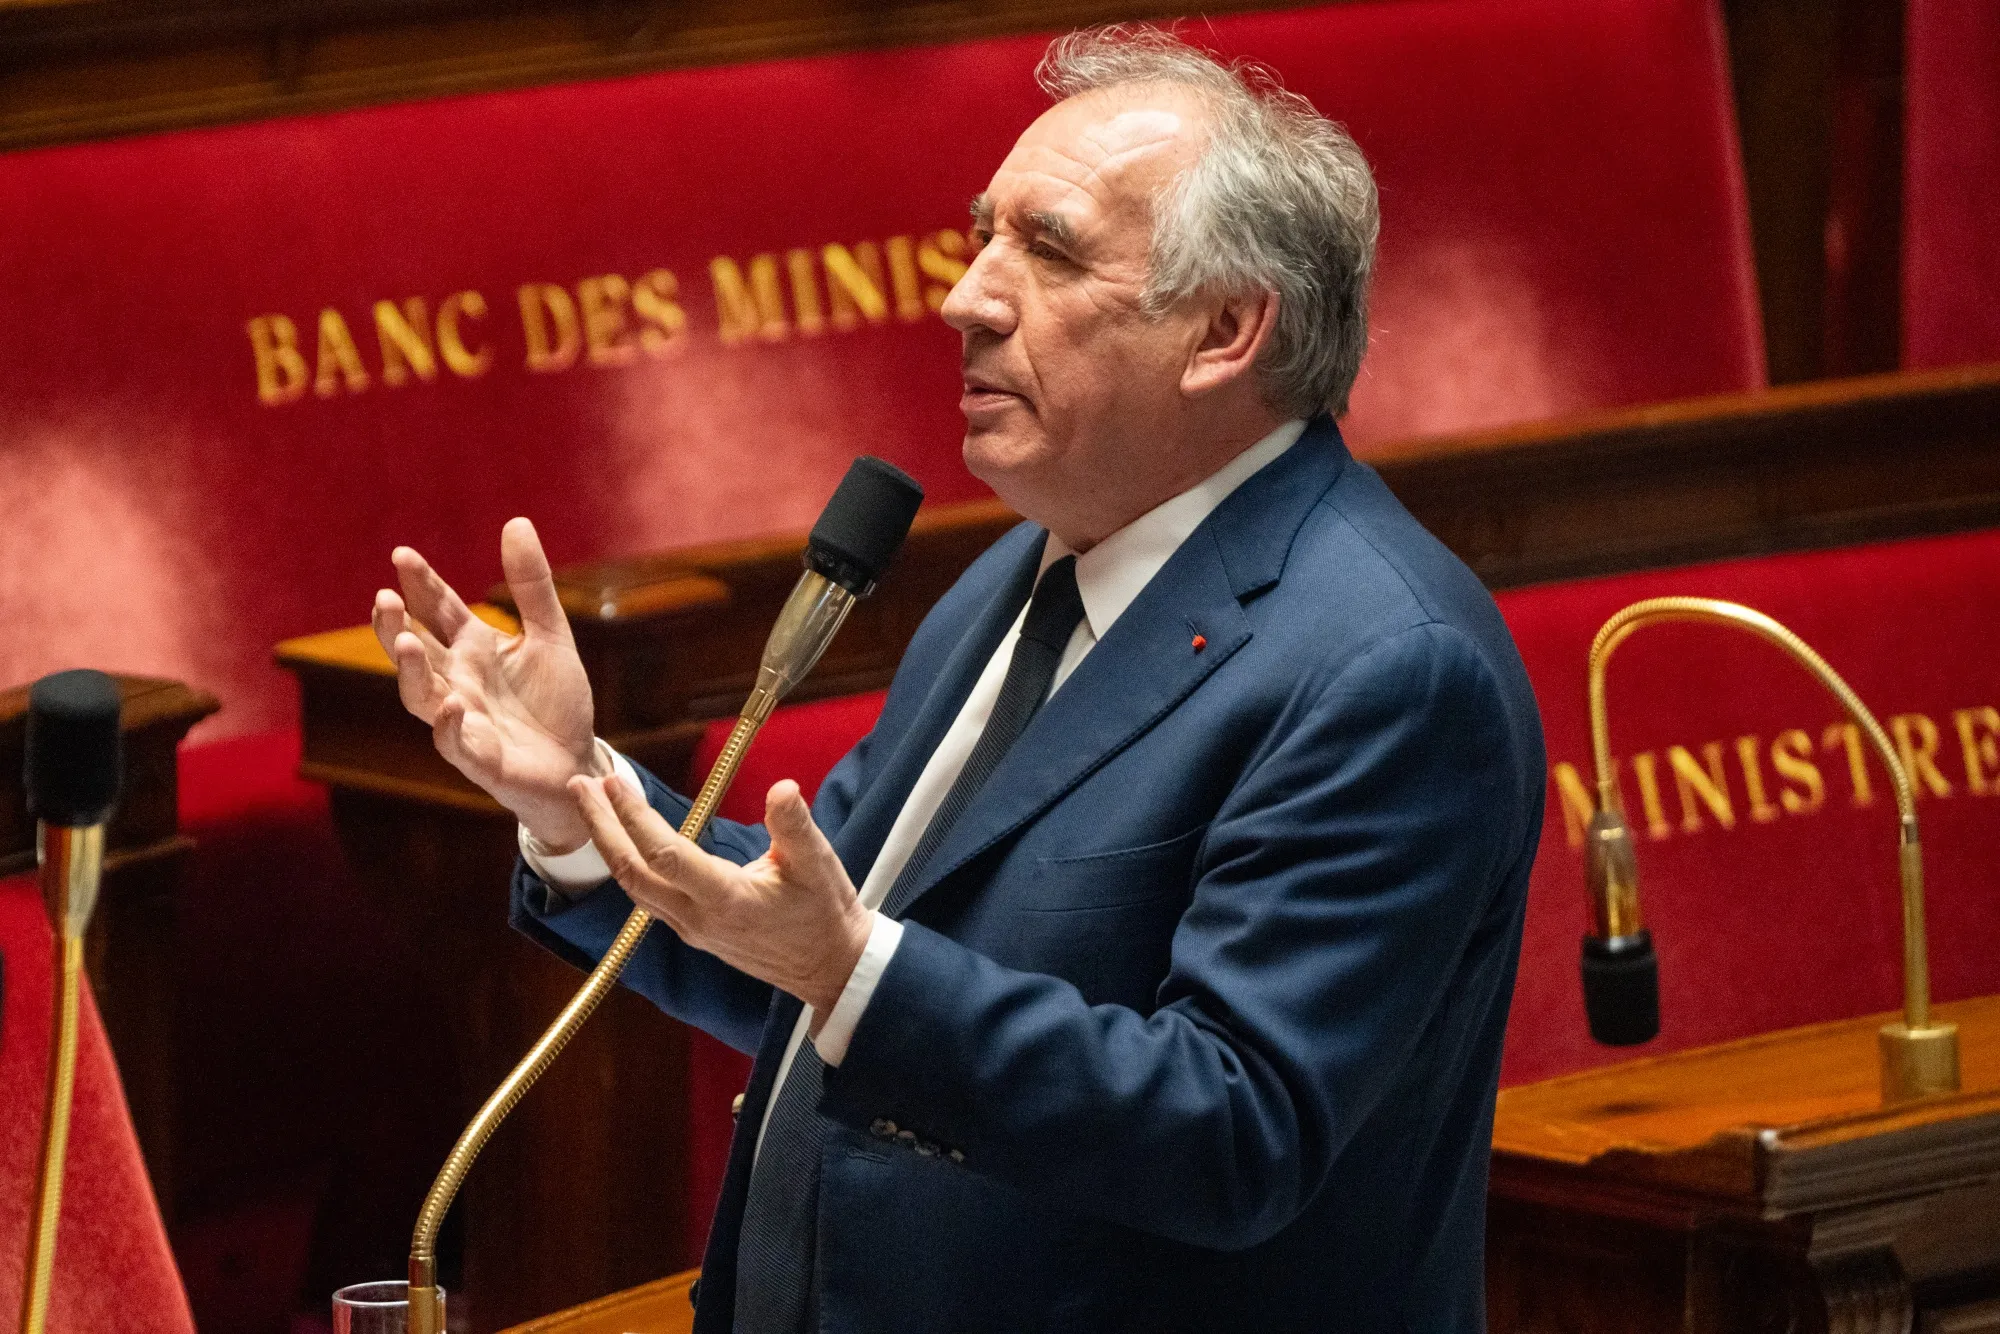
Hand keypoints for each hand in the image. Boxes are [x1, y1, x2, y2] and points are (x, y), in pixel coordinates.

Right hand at [372, 518, 605, 850]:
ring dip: (411, 672)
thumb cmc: (556, 700)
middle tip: (384, 599)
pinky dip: (451, 727)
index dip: (421, 585)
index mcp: (474, 648)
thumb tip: (516, 521)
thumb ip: (532, 585)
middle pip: (416, 651)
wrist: (578, 761)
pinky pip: (457, 744)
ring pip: (423, 696)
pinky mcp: (481, 759)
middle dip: (395, 627)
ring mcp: (465, 720)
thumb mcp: (551, 634)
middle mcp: (459, 681)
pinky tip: (453, 706)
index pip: (439, 610)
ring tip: (408, 643)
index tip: (402, 555)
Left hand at [570, 773, 872, 1020]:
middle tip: (578, 786)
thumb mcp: (820, 865)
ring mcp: (692, 929)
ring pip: (634, 888)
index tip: (615, 784)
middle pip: (633, 873)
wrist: (830, 966)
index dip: (635, 818)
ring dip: (608, 846)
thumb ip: (794, 826)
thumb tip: (782, 788)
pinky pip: (648, 898)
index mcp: (727, 899)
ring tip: (592, 807)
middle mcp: (699, 919)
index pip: (666, 855)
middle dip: (601, 828)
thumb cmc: (826, 913)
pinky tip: (624, 842)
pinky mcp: (694, 932)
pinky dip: (629, 864)